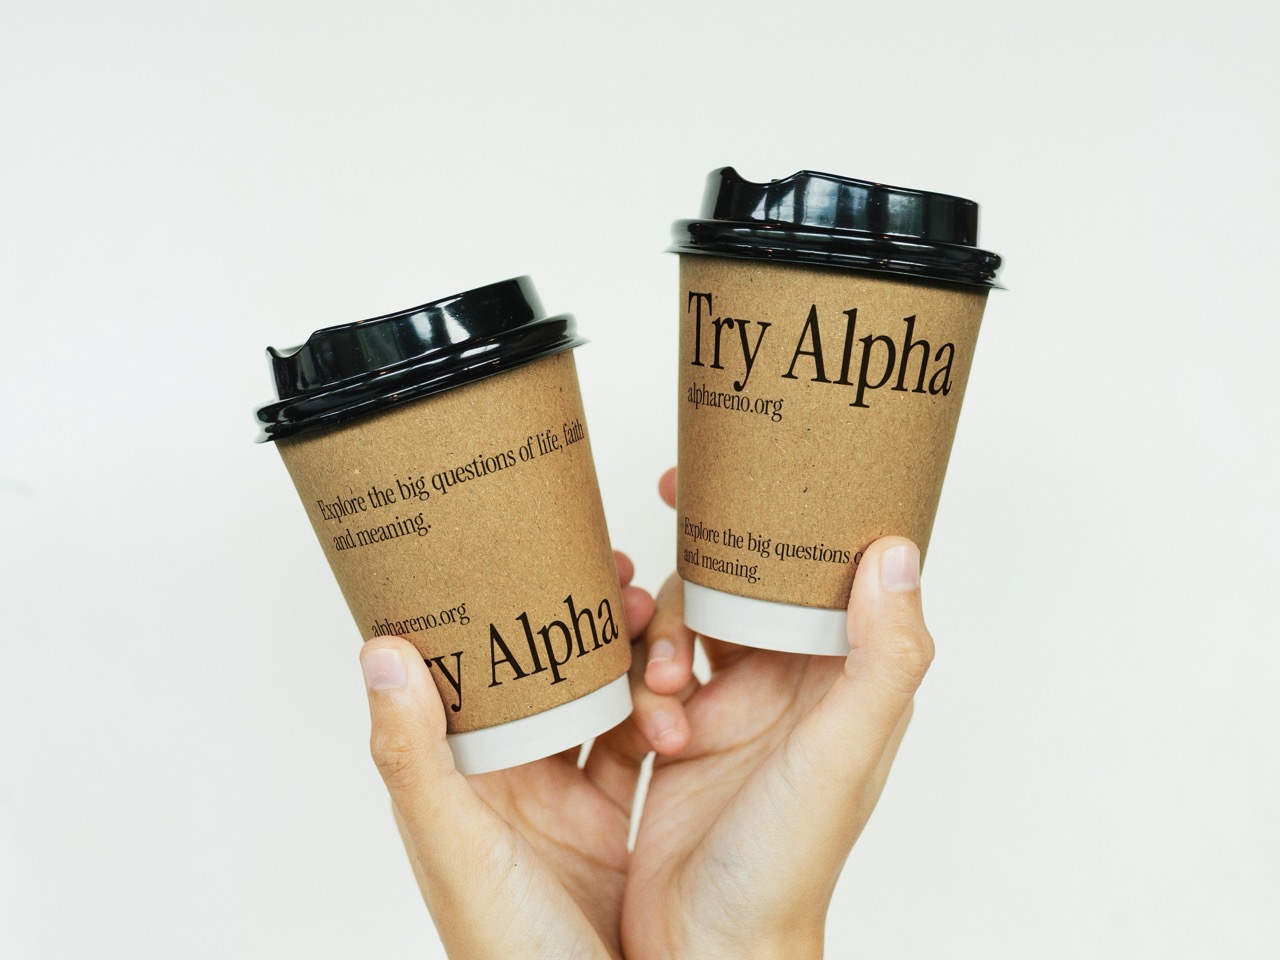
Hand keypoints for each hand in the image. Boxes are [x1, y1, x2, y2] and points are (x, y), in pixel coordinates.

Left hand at [358, 552, 656, 959]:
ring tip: (652, 617)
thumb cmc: (506, 951)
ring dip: (623, 655)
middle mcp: (511, 780)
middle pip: (542, 674)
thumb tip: (378, 649)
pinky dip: (658, 705)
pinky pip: (637, 740)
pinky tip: (679, 681)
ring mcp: (566, 798)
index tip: (534, 552)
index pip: (472, 669)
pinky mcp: (615, 818)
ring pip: (594, 698)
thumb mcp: (456, 849)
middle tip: (617, 573)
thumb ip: (415, 759)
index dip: (499, 610)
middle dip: (577, 618)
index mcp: (462, 778)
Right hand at [616, 468, 932, 959]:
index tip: (750, 464)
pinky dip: (634, 679)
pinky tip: (641, 716)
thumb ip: (880, 659)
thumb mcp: (840, 754)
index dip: (794, 512)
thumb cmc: (787, 864)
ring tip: (664, 684)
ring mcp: (728, 712)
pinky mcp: (673, 737)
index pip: (827, 571)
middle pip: (747, 584)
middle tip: (669, 496)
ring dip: (665, 633)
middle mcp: (787, 688)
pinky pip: (645, 672)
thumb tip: (897, 550)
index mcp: (840, 681)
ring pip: (688, 623)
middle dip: (708, 546)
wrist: (707, 953)